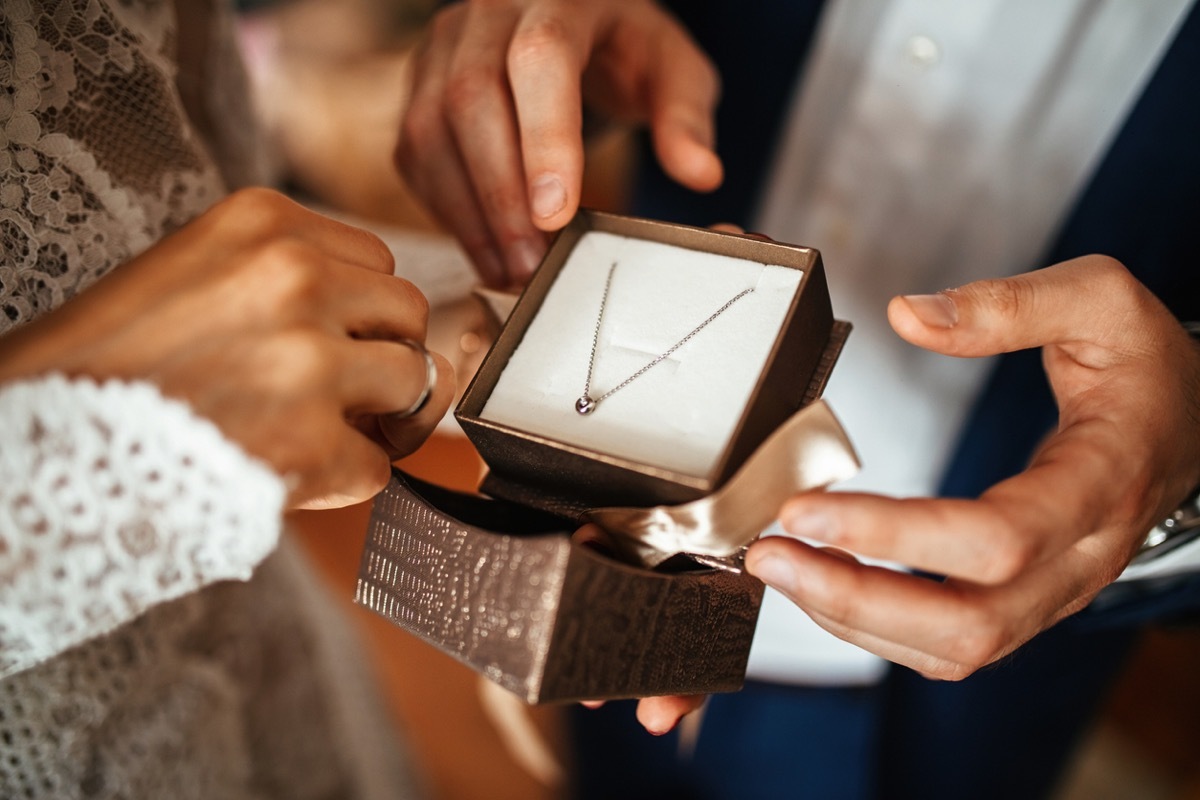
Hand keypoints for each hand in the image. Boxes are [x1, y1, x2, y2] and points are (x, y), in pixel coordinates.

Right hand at [0, 188, 453, 509]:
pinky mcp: (313, 443)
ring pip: (416, 382)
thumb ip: (283, 277)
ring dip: (382, 417)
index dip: (360, 314)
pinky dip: (346, 480)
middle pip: (408, 314)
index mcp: (263, 223)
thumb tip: (376, 316)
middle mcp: (295, 278)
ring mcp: (309, 361)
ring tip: (324, 434)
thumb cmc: (106, 364)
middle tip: (339, 394)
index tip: (327, 342)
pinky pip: (382, 465)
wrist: (38, 444)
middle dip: (382, 357)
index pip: (376, 262)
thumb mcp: (191, 273)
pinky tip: (291, 476)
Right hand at [397, 0, 721, 286]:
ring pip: (429, 131)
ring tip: (510, 271)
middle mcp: (487, 15)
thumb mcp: (672, 70)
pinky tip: (485, 249)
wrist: (572, 22)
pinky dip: (446, 210)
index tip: (556, 215)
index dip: (543, 138)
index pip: (540, 57)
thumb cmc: (624, 51)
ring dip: (468, 212)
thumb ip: (685, 117)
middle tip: (532, 266)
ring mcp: (442, 48)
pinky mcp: (418, 88)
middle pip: (471, 99)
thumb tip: (702, 173)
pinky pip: (415, 154)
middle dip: (501, 196)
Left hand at [743, 256, 1199, 679]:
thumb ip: (1008, 304)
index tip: (805, 507)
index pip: (995, 539)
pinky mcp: (1025, 603)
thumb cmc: (1144, 365)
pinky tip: (822, 582)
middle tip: (768, 553)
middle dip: (854, 598)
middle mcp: (1080, 559)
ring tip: (777, 567)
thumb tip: (907, 315)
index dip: (894, 534)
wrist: (1191, 426)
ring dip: (853, 618)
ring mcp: (1054, 593)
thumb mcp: (1100, 301)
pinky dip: (875, 624)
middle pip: (968, 623)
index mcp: (1102, 483)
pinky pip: (947, 643)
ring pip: (954, 649)